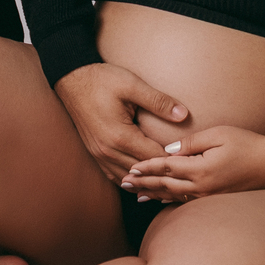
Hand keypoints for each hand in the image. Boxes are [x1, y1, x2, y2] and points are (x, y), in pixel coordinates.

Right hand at [54, 62, 188, 183]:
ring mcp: (99, 154)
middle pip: (143, 173)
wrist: (72, 78)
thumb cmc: (101, 79)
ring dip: (148, 182)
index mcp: (120, 136)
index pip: (154, 158)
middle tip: (186, 178)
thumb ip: (158, 101)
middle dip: (164, 175)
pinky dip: (132, 180)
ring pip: (129, 179)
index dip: (174, 161)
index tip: (192, 162)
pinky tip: (144, 181)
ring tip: (168, 186)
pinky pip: (115, 175)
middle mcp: (108, 151)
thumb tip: (183, 115)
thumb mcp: (132, 84)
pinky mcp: (95, 153)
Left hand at [124, 126, 264, 199]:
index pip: (166, 167)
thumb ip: (192, 143)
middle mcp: (202, 187)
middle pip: (165, 185)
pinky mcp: (215, 198)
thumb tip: (169, 150)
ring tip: (136, 195)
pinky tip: (162, 200)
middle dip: (143, 183)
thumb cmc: (248, 144)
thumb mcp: (219, 134)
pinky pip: (187, 201)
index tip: (130, 168)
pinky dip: (170, 200)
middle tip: (123, 184)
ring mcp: (208, 196)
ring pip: (174, 196)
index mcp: (200, 169)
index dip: (146, 167)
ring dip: (153, 194)